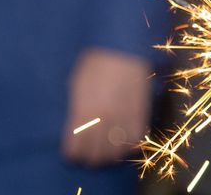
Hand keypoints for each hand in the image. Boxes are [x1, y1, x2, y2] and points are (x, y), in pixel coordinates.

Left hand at [61, 47, 153, 165]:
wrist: (122, 50)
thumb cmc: (94, 63)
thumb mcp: (76, 84)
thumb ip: (75, 109)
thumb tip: (73, 129)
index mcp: (83, 110)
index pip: (76, 146)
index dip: (72, 154)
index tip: (70, 154)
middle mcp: (103, 119)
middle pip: (95, 154)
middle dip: (88, 158)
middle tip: (85, 158)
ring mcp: (123, 119)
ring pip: (115, 153)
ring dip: (107, 157)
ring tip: (102, 156)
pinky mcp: (140, 117)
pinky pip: (134, 142)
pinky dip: (127, 148)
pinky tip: (120, 147)